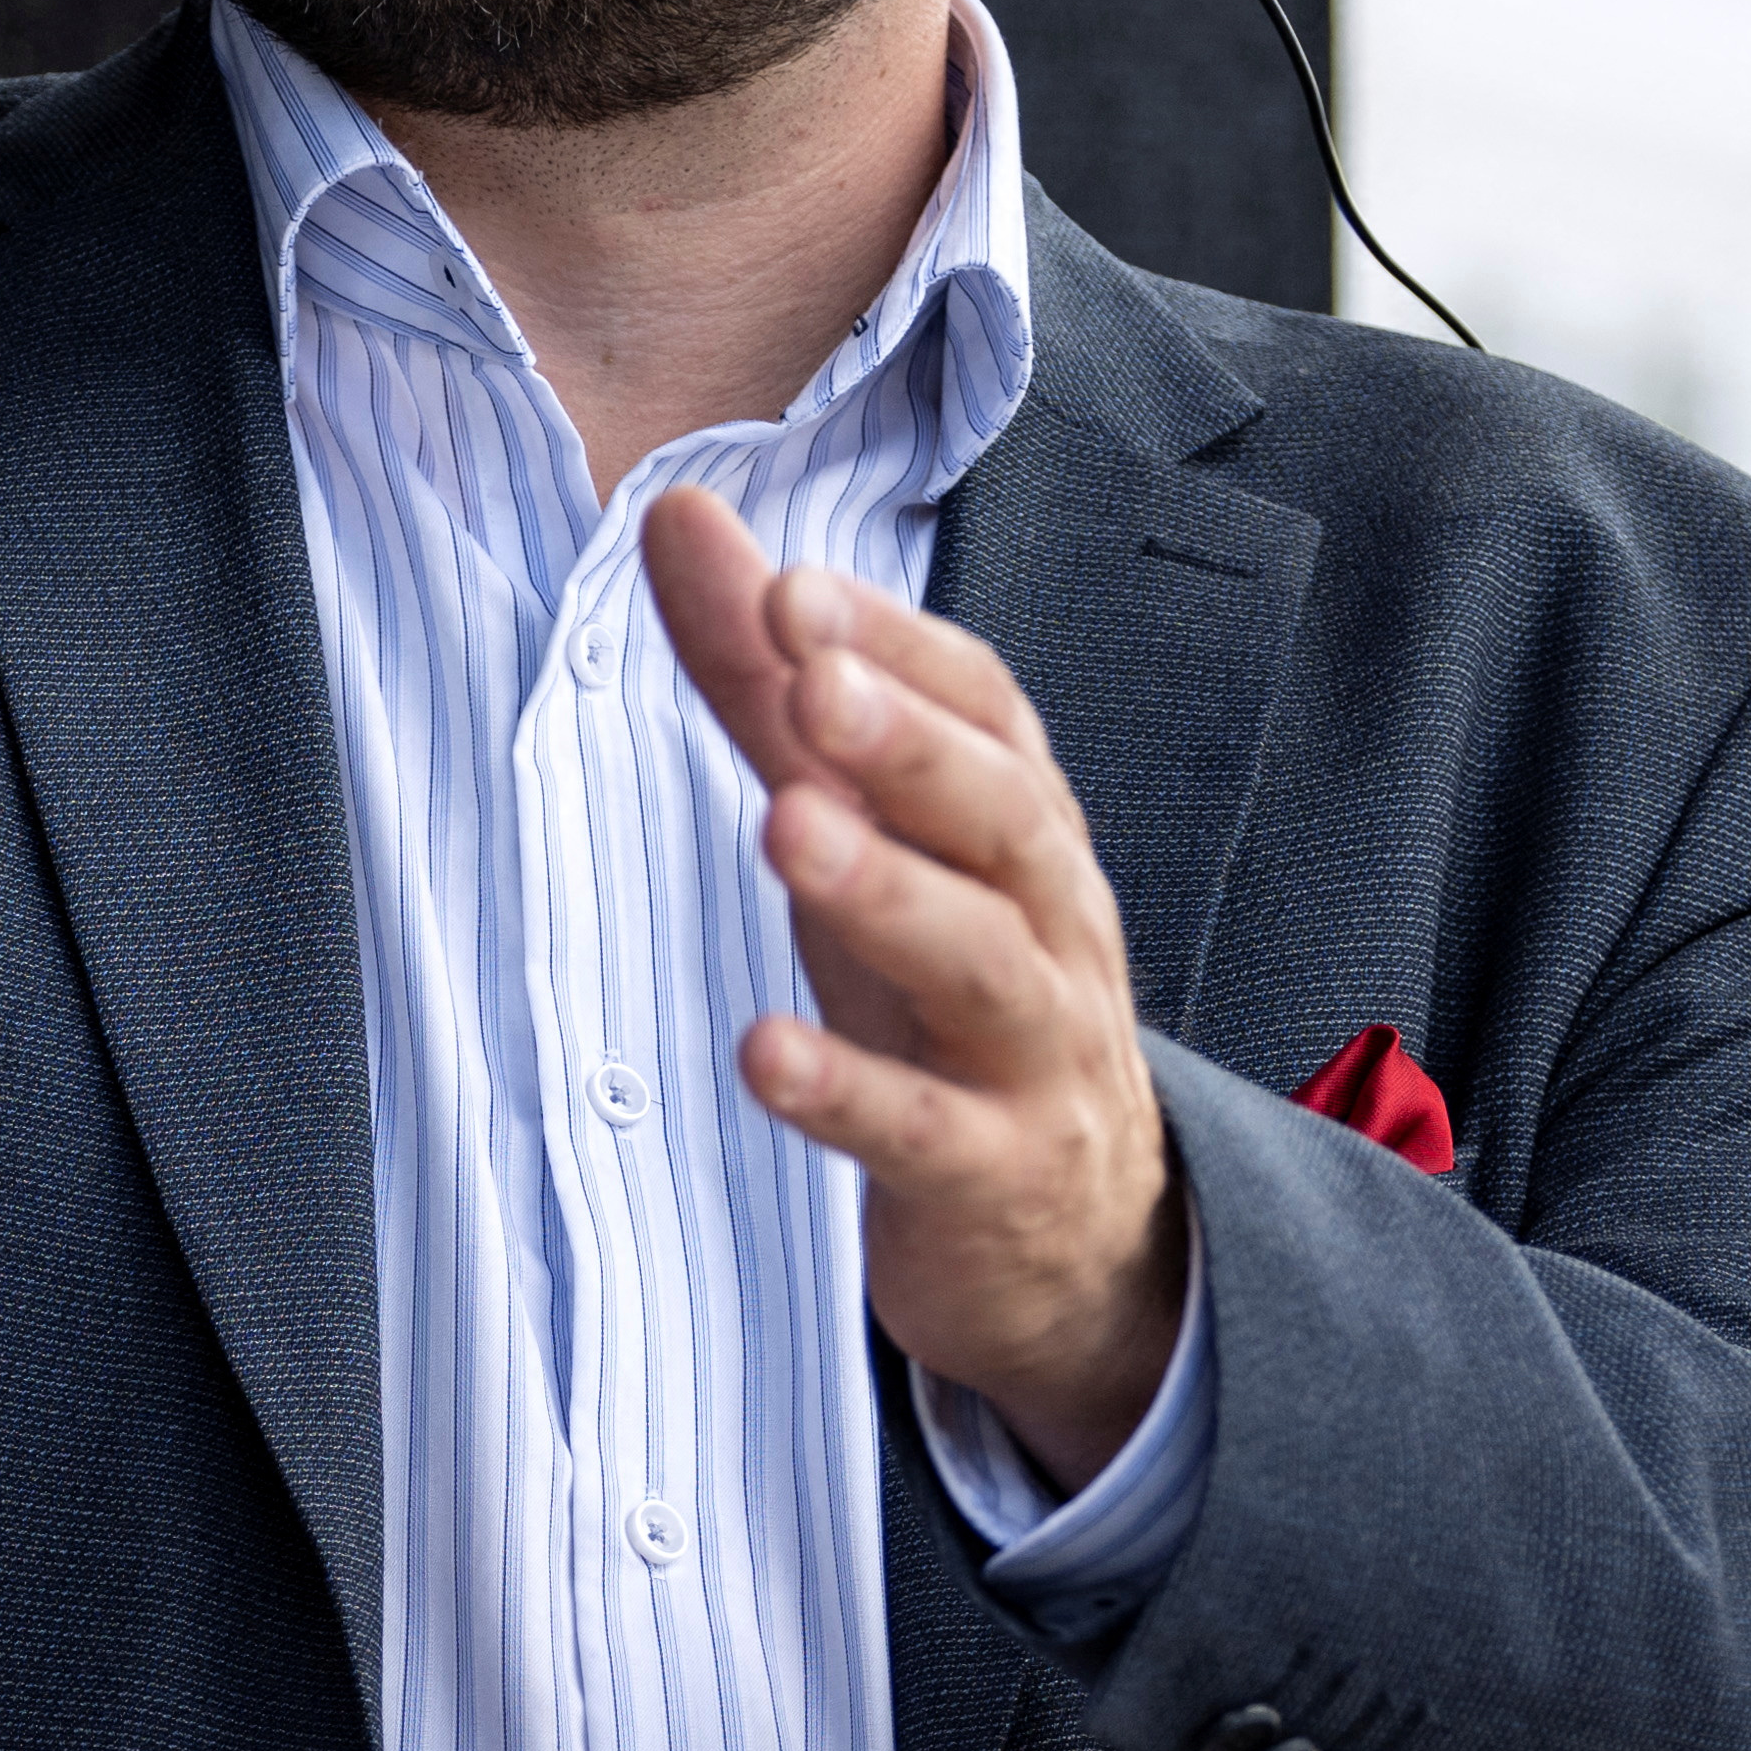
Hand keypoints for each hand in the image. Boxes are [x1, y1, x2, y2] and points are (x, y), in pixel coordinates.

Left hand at [639, 485, 1184, 1488]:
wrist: (1072, 1237)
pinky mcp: (994, 1176)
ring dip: (888, 892)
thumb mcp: (856, 831)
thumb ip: (766, 686)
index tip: (790, 591)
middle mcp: (1047, 923)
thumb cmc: (943, 999)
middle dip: (909, 741)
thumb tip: (679, 513)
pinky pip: (929, 1131)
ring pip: (982, 962)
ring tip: (785, 826)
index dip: (896, 648)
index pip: (985, 709)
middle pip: (1001, 816)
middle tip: (811, 677)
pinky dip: (848, 1094)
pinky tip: (760, 1054)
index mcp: (1016, 826)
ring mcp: (1034, 1054)